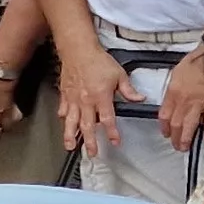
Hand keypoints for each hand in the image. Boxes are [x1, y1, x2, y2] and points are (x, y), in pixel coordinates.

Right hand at [56, 41, 125, 158]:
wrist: (78, 50)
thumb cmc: (98, 60)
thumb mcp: (119, 74)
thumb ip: (128, 90)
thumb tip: (139, 99)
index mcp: (101, 97)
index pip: (107, 120)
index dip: (112, 133)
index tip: (115, 142)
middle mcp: (86, 101)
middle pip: (87, 126)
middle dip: (90, 142)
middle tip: (93, 153)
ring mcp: (73, 99)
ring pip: (71, 122)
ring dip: (71, 136)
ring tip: (71, 146)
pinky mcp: (64, 94)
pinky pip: (63, 109)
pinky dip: (63, 118)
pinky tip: (64, 123)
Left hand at [163, 49, 203, 151]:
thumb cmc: (192, 65)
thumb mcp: (174, 77)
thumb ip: (171, 93)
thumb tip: (170, 106)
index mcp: (172, 93)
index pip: (164, 115)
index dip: (164, 127)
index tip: (165, 134)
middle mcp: (184, 100)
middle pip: (175, 123)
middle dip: (174, 137)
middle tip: (176, 146)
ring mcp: (200, 103)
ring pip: (189, 125)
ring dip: (186, 138)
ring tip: (185, 146)